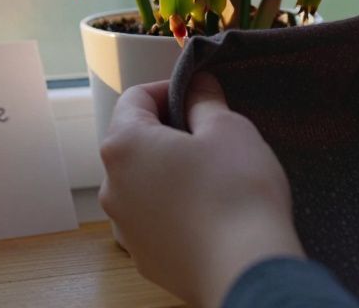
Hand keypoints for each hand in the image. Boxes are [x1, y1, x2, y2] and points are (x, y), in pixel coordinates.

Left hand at [99, 75, 303, 307]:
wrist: (245, 271)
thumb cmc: (236, 194)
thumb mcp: (229, 128)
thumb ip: (206, 101)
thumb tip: (198, 88)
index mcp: (124, 146)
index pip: (135, 98)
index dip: (169, 89)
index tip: (199, 95)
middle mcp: (113, 187)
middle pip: (135, 143)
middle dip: (170, 133)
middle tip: (212, 137)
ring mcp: (125, 227)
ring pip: (144, 184)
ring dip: (171, 174)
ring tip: (214, 180)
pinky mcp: (144, 257)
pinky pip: (155, 220)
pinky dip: (175, 211)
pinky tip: (210, 215)